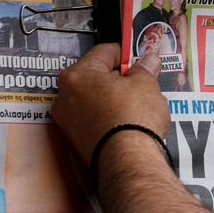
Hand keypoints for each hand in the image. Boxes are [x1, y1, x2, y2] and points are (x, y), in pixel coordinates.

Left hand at [52, 43, 170, 166]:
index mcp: (76, 76)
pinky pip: (95, 119)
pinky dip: (111, 116)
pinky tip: (130, 119)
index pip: (103, 52)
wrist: (128, 161)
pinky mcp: (78, 142)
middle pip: (96, 77)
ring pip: (95, 100)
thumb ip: (144, 69)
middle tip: (141, 78)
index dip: (125, 51)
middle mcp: (65, 98)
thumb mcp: (145, 83)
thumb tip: (147, 62)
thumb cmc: (130, 120)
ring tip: (139, 100)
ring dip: (115, 97)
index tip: (137, 55)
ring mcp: (69, 123)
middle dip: (119, 76)